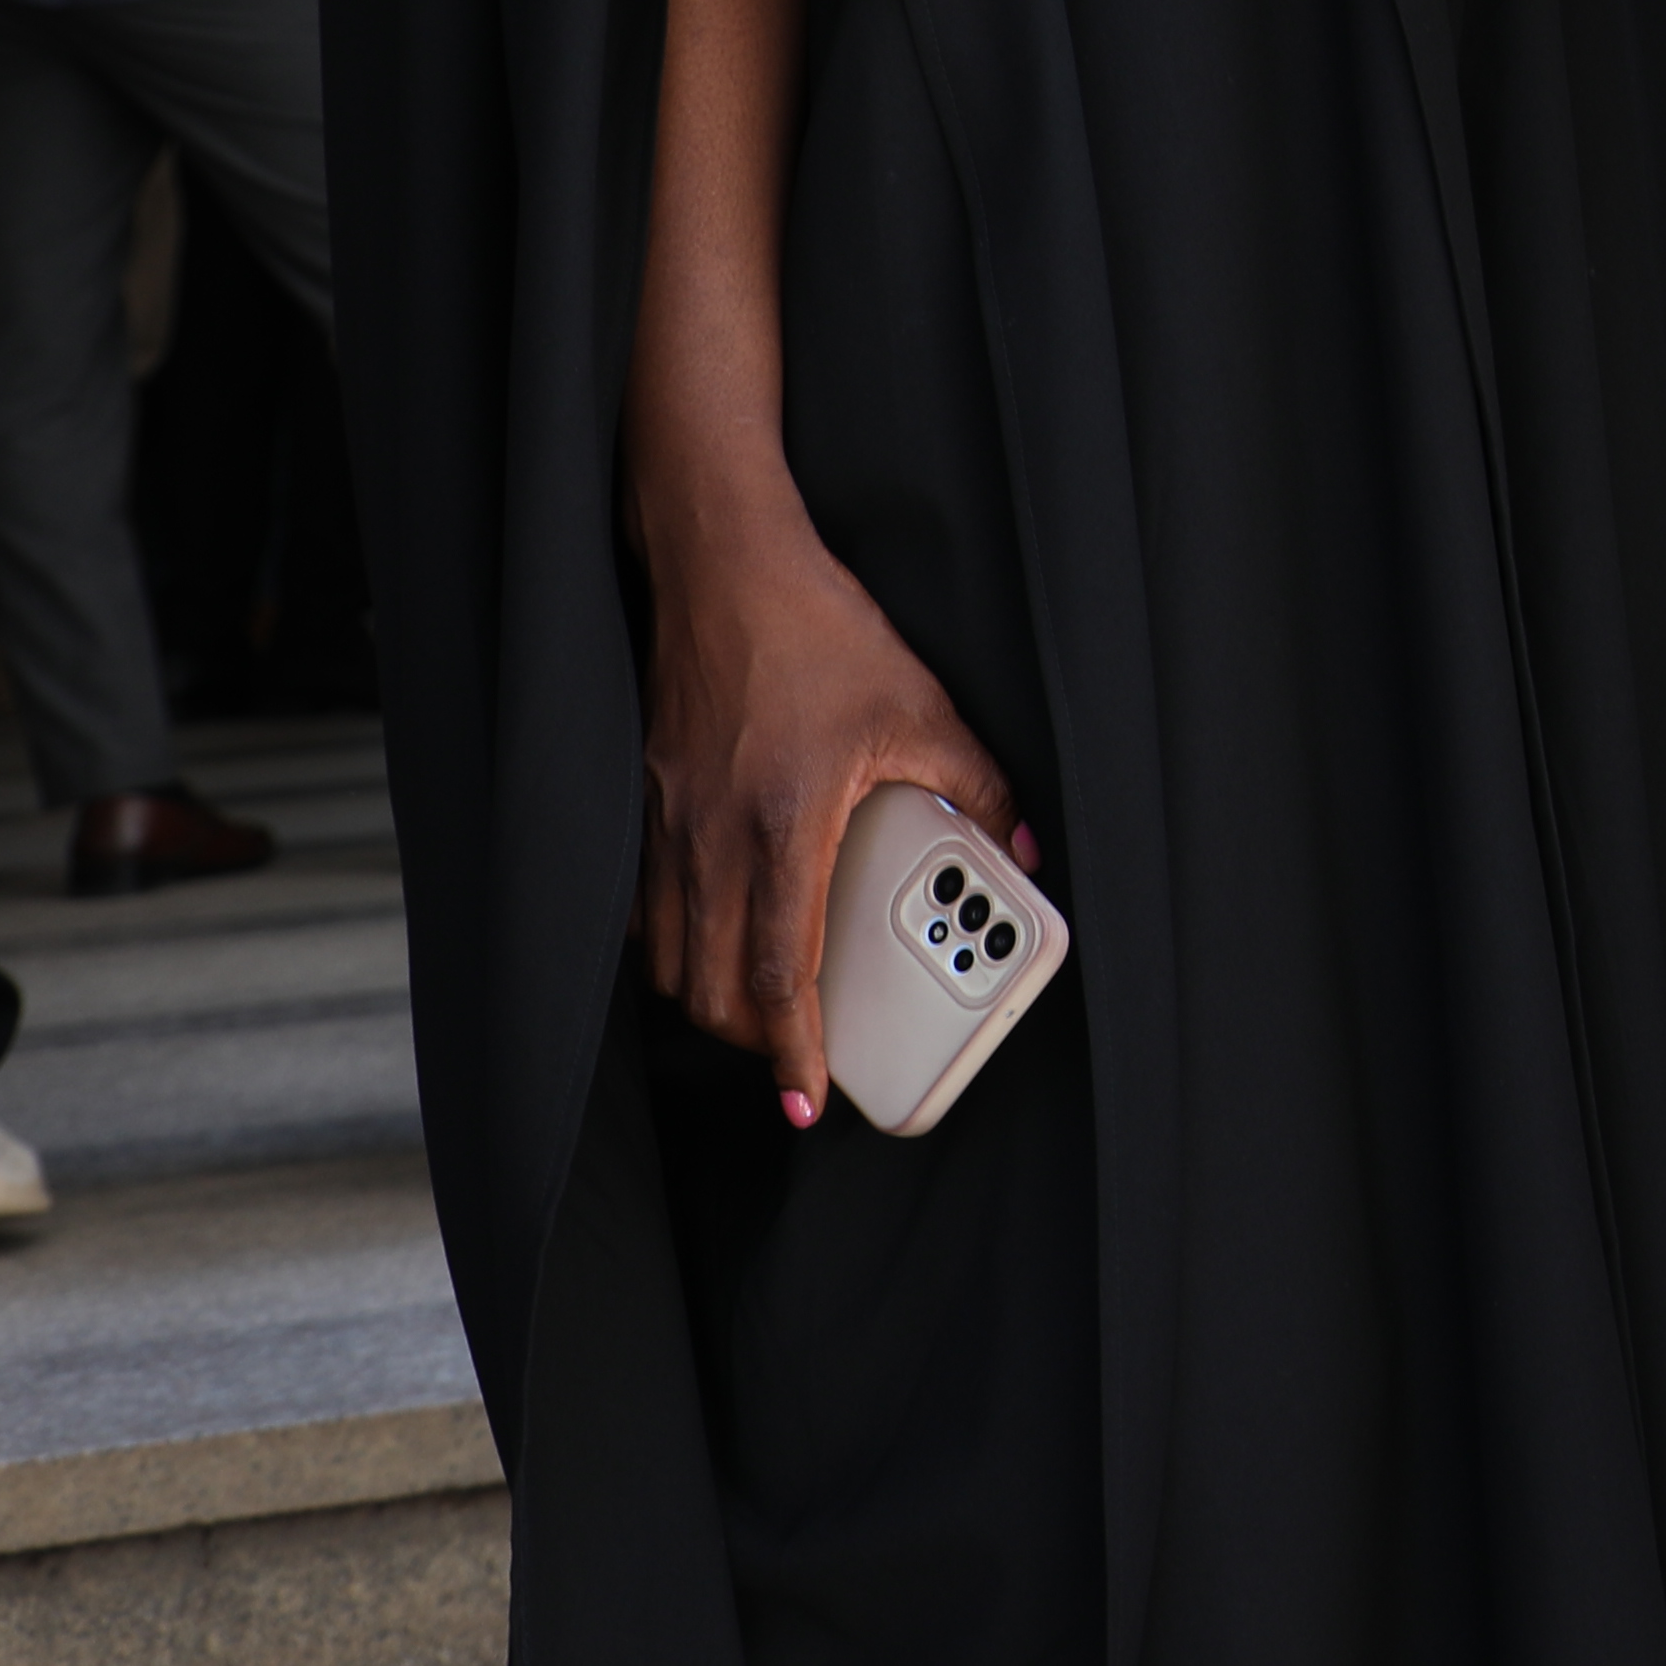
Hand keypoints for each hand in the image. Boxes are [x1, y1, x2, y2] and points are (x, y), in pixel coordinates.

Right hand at [630, 491, 1025, 1127]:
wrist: (723, 565)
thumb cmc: (816, 629)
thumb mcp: (920, 707)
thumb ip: (977, 787)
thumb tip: (1021, 848)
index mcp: (784, 822)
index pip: (779, 972)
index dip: (792, 1050)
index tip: (805, 1101)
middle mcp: (710, 835)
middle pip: (712, 986)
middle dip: (754, 1040)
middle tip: (795, 1058)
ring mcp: (665, 820)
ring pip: (667, 956)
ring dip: (711, 998)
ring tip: (760, 1011)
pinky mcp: (644, 800)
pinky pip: (646, 908)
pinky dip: (676, 946)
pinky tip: (714, 941)